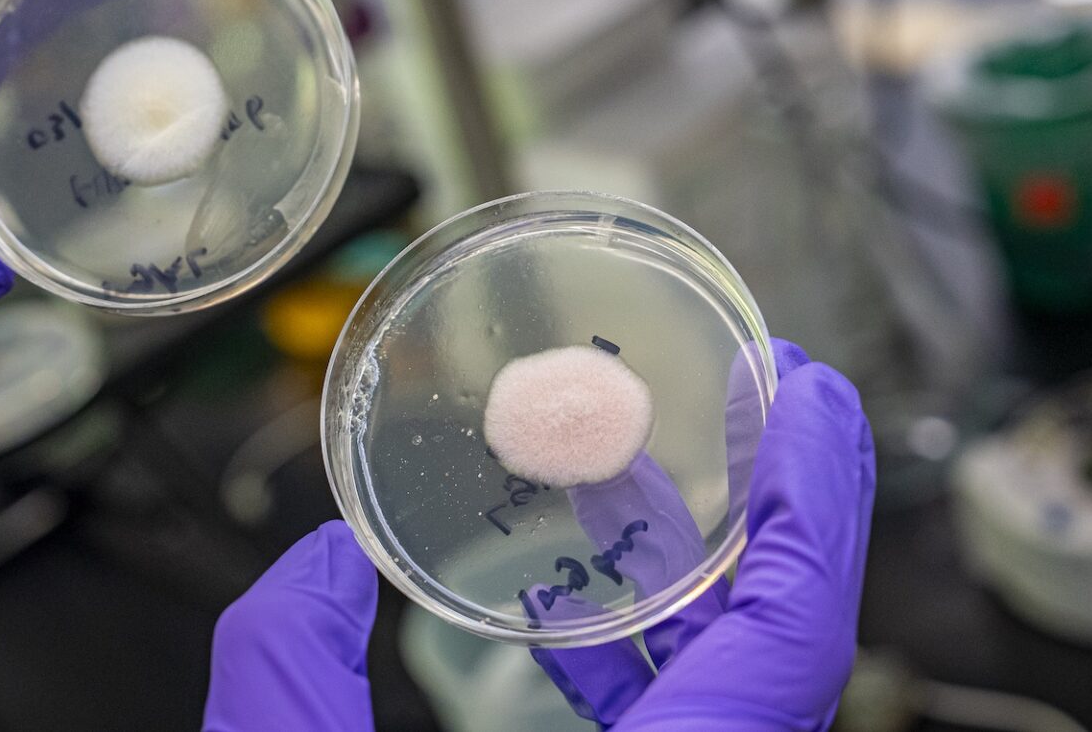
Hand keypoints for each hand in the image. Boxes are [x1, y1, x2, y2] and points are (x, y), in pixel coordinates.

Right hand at [202, 340, 873, 731]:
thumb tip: (308, 571)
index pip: (788, 638)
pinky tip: (589, 606)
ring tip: (650, 467)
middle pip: (784, 644)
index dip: (812, 503)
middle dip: (779, 502)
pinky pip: (689, 718)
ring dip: (705, 565)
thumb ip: (279, 685)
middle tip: (759, 393)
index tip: (805, 394)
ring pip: (738, 681)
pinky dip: (656, 647)